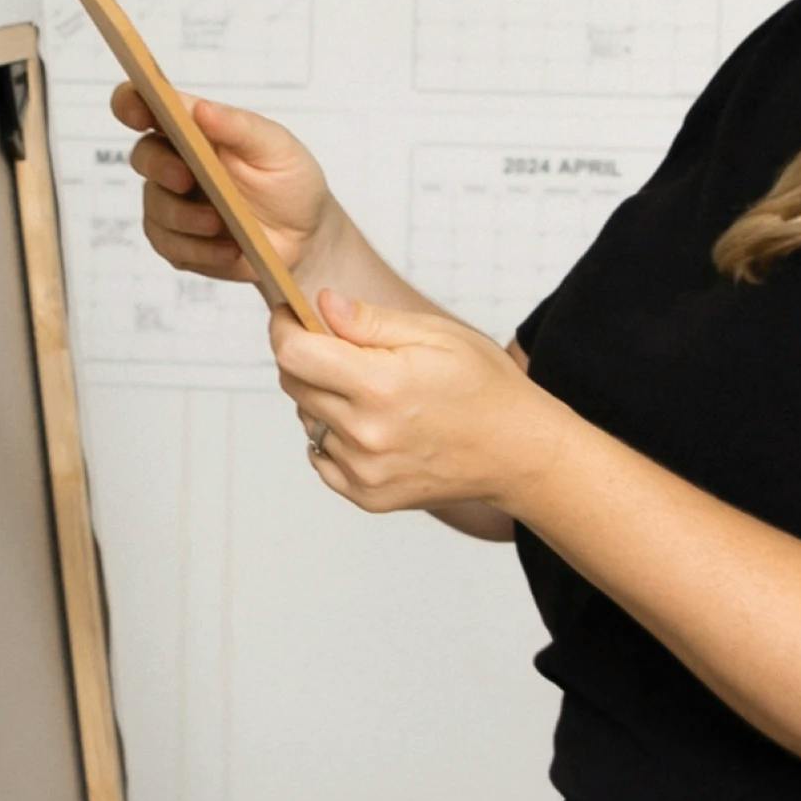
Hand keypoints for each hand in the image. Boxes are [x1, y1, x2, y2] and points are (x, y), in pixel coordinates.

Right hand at [116, 85, 334, 295]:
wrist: (306, 238)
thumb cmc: (289, 182)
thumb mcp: (277, 147)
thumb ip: (239, 126)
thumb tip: (200, 108)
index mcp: (194, 129)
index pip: (147, 106)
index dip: (131, 103)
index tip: (138, 111)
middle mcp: (176, 162)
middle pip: (143, 156)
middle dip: (160, 166)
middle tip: (186, 178)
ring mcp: (173, 204)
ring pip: (155, 207)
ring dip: (185, 217)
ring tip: (219, 224)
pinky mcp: (177, 242)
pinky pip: (169, 245)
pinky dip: (199, 249)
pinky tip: (228, 249)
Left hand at [270, 289, 544, 518]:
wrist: (516, 451)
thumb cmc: (482, 385)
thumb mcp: (435, 335)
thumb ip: (370, 321)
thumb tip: (320, 304)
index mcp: (381, 386)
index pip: (294, 354)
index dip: (284, 328)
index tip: (289, 316)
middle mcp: (366, 434)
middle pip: (295, 385)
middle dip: (306, 359)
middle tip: (341, 350)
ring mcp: (364, 471)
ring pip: (308, 420)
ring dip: (323, 400)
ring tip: (372, 394)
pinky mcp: (367, 496)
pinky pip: (322, 456)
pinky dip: (334, 437)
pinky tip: (373, 427)